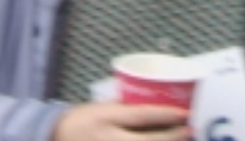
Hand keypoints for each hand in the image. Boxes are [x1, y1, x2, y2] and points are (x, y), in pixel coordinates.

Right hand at [51, 104, 190, 140]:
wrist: (55, 137)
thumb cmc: (81, 120)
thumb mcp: (101, 109)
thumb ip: (125, 110)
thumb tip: (156, 108)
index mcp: (105, 118)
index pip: (141, 116)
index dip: (166, 115)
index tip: (184, 114)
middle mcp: (108, 139)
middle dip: (173, 137)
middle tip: (189, 131)